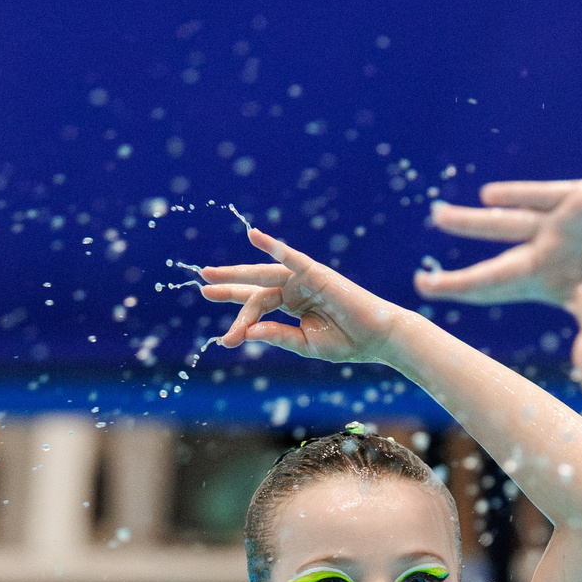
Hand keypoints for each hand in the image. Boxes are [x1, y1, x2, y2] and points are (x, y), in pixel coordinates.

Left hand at [197, 226, 407, 362]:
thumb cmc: (348, 342)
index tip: (224, 340)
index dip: (239, 321)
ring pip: (266, 275)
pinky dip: (274, 246)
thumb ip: (278, 336)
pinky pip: (293, 257)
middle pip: (256, 287)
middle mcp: (296, 289)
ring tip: (210, 274)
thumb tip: (247, 332)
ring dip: (238, 272)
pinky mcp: (317, 273)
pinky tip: (255, 237)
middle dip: (228, 286)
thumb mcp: (305, 344)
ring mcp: (305, 279)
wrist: (379, 338)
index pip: (258, 308)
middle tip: (202, 286)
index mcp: (292, 306)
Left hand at [420, 181, 581, 398]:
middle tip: (434, 220)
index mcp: (542, 281)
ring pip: (509, 216)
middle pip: (493, 241)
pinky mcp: (581, 200)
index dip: (455, 282)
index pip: (488, 282)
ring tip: (444, 211)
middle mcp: (546, 250)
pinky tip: (491, 195)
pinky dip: (518, 194)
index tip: (423, 283)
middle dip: (463, 229)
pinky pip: (541, 195)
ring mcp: (561, 224)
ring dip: (478, 215)